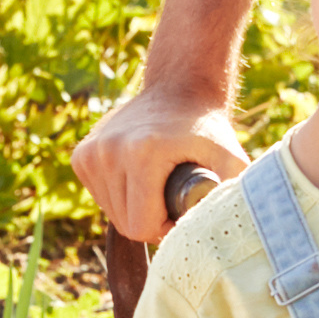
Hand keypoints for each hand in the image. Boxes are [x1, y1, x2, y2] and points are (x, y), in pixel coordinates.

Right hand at [73, 86, 243, 241]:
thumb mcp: (230, 157)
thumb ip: (237, 193)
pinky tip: (139, 178)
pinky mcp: (81, 156)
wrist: (178, 88)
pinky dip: (120, 197)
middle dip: (152, 222)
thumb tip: (237, 227)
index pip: (142, 226)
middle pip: (126, 223)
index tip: (184, 212)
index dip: (166, 230)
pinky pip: (101, 197)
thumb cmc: (206, 127)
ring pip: (111, 213)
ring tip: (157, 186)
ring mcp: (90, 153)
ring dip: (135, 210)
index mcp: (142, 153)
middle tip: (173, 199)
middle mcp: (108, 151)